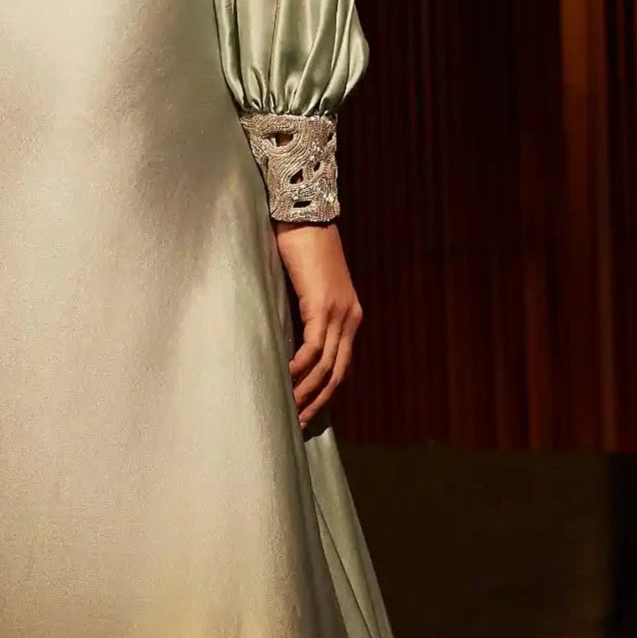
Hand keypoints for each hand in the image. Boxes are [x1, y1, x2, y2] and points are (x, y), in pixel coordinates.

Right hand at [272, 221, 361, 429]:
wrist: (305, 217)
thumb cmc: (302, 248)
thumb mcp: (309, 287)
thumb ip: (307, 312)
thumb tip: (288, 337)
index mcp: (350, 315)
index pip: (342, 363)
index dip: (326, 390)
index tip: (307, 407)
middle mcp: (350, 317)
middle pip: (339, 371)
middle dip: (319, 399)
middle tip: (299, 420)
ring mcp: (340, 312)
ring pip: (327, 364)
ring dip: (307, 389)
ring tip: (290, 407)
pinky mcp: (323, 305)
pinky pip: (313, 347)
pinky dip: (300, 366)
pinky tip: (285, 377)